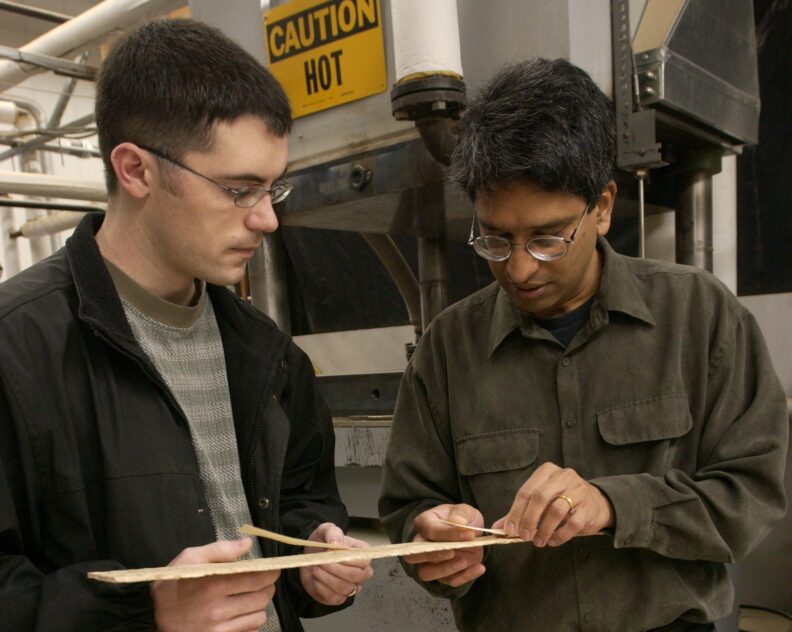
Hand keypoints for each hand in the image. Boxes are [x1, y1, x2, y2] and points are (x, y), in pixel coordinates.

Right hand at [151, 538, 279, 631]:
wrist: (156, 618)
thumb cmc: (175, 584)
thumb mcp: (190, 558)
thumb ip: (220, 549)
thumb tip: (248, 544)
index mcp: (213, 584)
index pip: (258, 578)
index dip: (270, 572)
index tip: (272, 569)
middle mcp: (218, 610)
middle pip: (263, 597)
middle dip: (267, 587)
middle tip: (261, 582)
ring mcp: (219, 630)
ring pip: (259, 616)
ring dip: (259, 606)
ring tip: (249, 598)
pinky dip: (251, 623)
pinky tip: (241, 614)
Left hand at [299, 523, 373, 604]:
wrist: (309, 556)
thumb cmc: (322, 542)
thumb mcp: (326, 530)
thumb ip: (333, 532)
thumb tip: (336, 544)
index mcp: (362, 554)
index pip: (364, 561)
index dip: (349, 559)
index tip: (332, 553)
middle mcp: (361, 572)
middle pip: (357, 576)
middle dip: (337, 570)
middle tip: (322, 562)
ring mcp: (351, 586)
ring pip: (346, 588)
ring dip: (328, 579)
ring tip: (316, 568)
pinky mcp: (338, 597)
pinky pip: (335, 598)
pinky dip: (323, 588)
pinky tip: (315, 578)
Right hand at [403, 504, 485, 587]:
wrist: (469, 533)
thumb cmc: (462, 518)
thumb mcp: (465, 510)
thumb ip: (461, 515)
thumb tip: (458, 522)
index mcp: (425, 523)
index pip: (430, 530)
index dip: (449, 533)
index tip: (470, 534)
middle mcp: (421, 544)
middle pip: (415, 555)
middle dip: (434, 556)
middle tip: (454, 553)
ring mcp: (430, 562)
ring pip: (426, 573)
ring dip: (445, 570)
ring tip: (464, 562)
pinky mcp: (443, 574)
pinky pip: (449, 580)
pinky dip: (464, 577)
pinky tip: (478, 567)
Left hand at [492, 462, 613, 547]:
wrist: (597, 503)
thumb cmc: (563, 500)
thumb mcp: (542, 501)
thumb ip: (521, 512)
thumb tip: (498, 528)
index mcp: (547, 472)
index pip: (526, 491)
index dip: (515, 512)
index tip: (509, 530)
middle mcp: (563, 477)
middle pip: (540, 498)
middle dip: (528, 519)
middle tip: (523, 536)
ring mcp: (578, 491)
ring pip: (556, 510)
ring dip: (544, 529)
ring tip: (538, 541)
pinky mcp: (589, 508)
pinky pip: (572, 524)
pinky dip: (560, 535)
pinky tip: (553, 541)